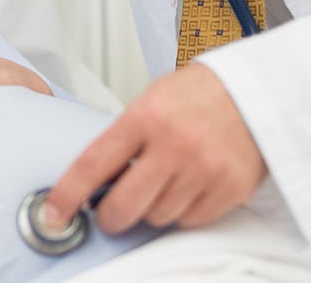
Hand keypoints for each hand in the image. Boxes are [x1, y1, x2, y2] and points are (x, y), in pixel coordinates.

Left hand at [40, 64, 265, 233]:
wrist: (256, 90)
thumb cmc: (197, 94)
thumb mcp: (151, 100)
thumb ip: (124, 138)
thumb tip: (95, 180)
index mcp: (146, 116)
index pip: (94, 164)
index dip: (68, 194)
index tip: (54, 213)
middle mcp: (174, 145)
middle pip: (124, 206)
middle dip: (110, 217)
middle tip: (109, 213)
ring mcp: (204, 169)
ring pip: (157, 217)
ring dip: (152, 208)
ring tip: (164, 181)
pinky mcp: (230, 188)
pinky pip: (190, 220)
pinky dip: (183, 211)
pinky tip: (189, 185)